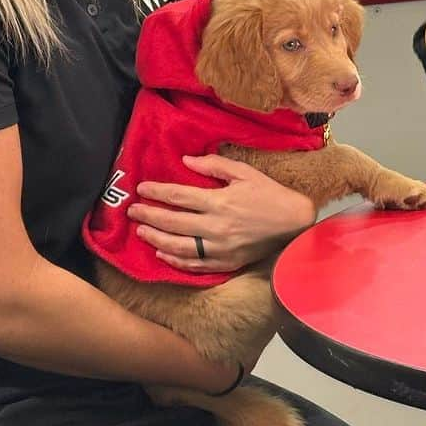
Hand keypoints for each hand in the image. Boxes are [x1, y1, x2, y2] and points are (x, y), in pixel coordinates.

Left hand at [128, 156, 316, 273]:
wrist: (293, 223)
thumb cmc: (269, 194)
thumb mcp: (245, 172)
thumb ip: (214, 165)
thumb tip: (186, 160)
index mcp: (219, 201)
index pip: (179, 195)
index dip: (158, 191)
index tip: (142, 188)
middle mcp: (215, 226)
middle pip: (172, 221)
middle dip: (149, 215)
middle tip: (132, 211)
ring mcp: (219, 248)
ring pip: (178, 246)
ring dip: (156, 238)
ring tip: (141, 232)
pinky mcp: (225, 263)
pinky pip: (194, 264)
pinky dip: (175, 260)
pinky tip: (162, 253)